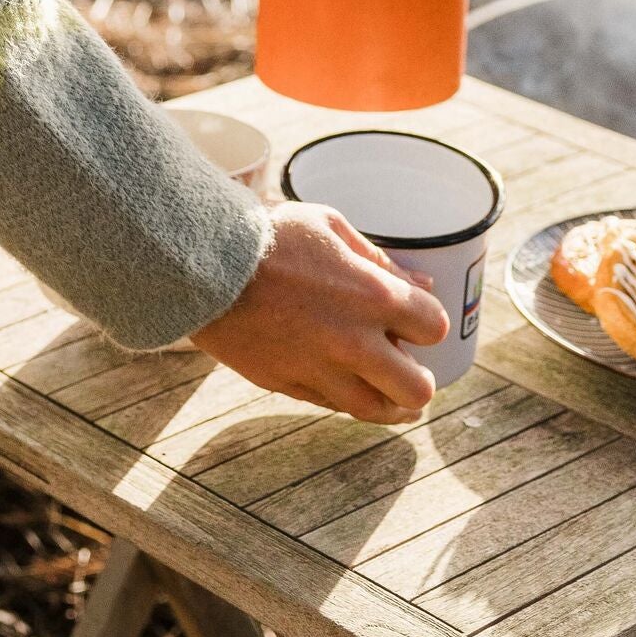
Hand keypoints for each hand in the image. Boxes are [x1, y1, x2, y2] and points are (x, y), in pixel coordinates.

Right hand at [192, 204, 447, 422]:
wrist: (202, 264)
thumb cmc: (267, 235)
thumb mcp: (327, 225)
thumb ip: (378, 259)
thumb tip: (422, 283)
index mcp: (371, 295)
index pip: (433, 327)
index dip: (427, 324)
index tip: (414, 319)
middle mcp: (353, 341)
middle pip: (417, 389)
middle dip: (421, 379)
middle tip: (409, 368)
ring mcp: (319, 369)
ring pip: (376, 411)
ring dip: (391, 404)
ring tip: (390, 394)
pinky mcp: (288, 385)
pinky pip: (331, 406)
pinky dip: (345, 398)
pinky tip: (344, 383)